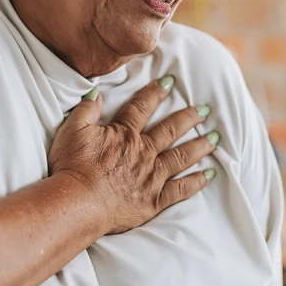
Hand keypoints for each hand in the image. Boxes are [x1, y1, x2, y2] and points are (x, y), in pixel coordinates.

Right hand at [49, 77, 217, 234]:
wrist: (77, 203)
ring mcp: (151, 177)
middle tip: (204, 110)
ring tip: (214, 138)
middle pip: (170, 130)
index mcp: (124, 135)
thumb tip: (96, 92)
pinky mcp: (153, 200)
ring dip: (199, 146)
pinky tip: (209, 175)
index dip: (156, 93)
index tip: (170, 82)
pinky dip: (196, 182)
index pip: (142, 108)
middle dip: (188, 118)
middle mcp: (143, 152)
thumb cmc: (72, 167)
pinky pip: (180, 190)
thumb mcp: (72, 130)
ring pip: (181, 157)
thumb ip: (86, 109)